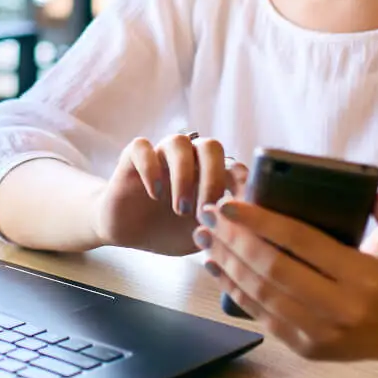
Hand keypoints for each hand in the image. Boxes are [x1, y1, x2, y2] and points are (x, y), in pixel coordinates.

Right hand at [95, 134, 247, 254]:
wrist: (128, 232)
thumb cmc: (169, 230)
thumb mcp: (202, 236)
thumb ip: (223, 230)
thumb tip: (248, 231)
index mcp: (210, 173)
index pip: (234, 165)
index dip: (241, 184)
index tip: (240, 211)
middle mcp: (189, 158)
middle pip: (210, 147)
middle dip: (213, 178)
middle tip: (207, 209)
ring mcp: (161, 155)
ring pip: (178, 142)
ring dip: (183, 175)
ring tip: (181, 209)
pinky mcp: (133, 157)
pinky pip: (142, 147)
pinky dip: (150, 168)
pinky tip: (154, 194)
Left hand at [195, 189, 377, 359]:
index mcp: (364, 276)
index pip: (302, 242)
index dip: (262, 221)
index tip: (230, 204)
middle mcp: (342, 307)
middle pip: (273, 268)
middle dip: (234, 239)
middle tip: (209, 215)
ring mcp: (322, 333)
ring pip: (262, 294)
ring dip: (227, 263)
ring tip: (204, 237)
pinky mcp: (307, 348)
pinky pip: (262, 317)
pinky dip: (234, 291)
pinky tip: (216, 267)